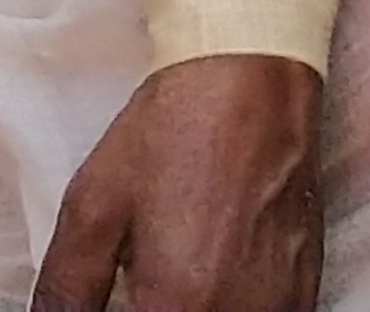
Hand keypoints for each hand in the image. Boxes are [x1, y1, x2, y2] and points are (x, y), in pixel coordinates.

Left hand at [32, 53, 324, 311]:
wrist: (253, 81)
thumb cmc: (173, 136)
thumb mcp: (92, 208)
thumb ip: (65, 292)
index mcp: (177, 308)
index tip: (123, 300)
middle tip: (141, 288)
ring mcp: (278, 309)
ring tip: (178, 281)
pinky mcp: (304, 293)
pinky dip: (230, 309)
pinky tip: (214, 277)